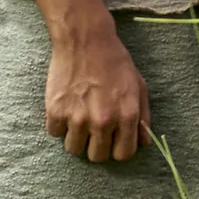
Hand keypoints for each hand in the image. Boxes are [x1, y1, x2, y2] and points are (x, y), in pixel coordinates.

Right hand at [42, 21, 151, 163]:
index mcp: (126, 116)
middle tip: (95, 130)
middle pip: (97, 157)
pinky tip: (66, 108)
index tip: (114, 141)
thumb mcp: (138, 86)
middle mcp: (102, 121)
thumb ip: (143, 117)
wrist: (85, 41)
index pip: (123, 154)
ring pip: (74, 149)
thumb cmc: (115, 62)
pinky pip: (55, 133)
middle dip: (97, 146)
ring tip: (80, 118)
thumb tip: (144, 143)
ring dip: (77, 138)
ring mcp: (76, 118)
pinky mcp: (55, 111)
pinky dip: (59, 124)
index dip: (119, 149)